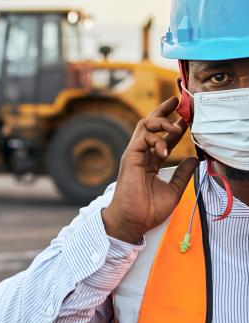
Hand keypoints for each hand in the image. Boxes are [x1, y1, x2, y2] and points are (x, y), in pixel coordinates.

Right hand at [102, 96, 196, 243]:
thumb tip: (193, 160)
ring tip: (177, 126)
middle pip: (150, 125)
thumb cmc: (147, 210)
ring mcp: (134, 155)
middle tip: (176, 101)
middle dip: (163, 111)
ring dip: (162, 121)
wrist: (133, 221)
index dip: (174, 127)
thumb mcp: (173, 190)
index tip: (185, 118)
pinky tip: (165, 148)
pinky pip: (142, 138)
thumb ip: (182, 174)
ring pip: (145, 126)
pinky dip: (156, 139)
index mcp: (149, 162)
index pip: (162, 138)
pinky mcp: (130, 157)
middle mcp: (141, 155)